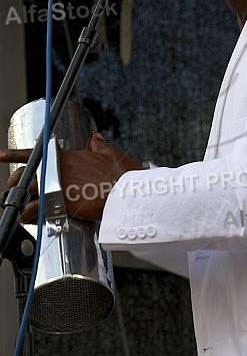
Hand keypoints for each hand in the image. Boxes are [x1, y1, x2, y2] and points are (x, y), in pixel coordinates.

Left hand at [0, 133, 141, 221]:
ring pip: (29, 191)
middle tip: (16, 187)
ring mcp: (57, 186)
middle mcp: (58, 169)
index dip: (14, 154)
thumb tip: (96, 137)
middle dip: (19, 180)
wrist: (125, 193)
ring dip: (22, 199)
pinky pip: (36, 209)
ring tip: (19, 206)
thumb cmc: (120, 174)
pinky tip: (26, 219)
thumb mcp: (109, 154)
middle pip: (27, 174)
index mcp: (68, 156)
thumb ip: (99, 145)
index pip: (35, 152)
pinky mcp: (60, 202)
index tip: (0, 155)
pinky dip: (29, 215)